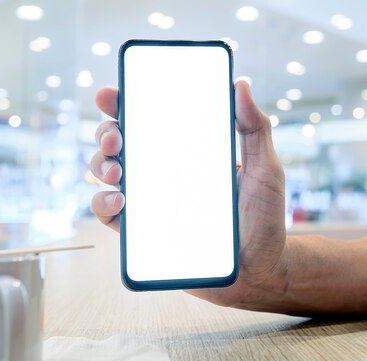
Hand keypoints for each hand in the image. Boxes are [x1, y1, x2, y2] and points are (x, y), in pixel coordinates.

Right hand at [91, 81, 289, 311]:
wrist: (260, 269)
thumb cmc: (264, 218)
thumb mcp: (265, 168)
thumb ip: (255, 127)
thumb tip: (239, 84)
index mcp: (187, 152)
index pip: (149, 121)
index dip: (123, 104)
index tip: (112, 95)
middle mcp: (163, 174)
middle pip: (120, 144)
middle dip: (106, 133)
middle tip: (116, 137)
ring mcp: (152, 202)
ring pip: (108, 175)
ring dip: (101, 165)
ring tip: (116, 170)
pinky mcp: (145, 233)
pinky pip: (111, 216)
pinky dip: (103, 204)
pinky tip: (119, 200)